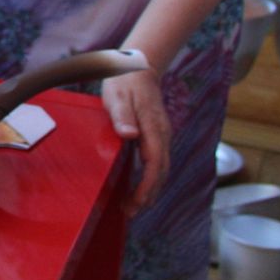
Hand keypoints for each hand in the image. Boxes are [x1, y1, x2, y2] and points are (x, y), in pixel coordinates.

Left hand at [100, 69, 170, 213]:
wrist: (138, 67)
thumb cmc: (124, 81)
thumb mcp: (117, 95)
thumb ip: (122, 114)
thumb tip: (130, 134)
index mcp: (153, 127)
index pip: (155, 163)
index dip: (147, 185)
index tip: (137, 201)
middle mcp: (161, 134)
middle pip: (160, 172)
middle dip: (148, 195)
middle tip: (129, 212)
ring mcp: (161, 136)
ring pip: (161, 169)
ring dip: (150, 190)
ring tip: (132, 207)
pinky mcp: (156, 137)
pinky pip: (156, 163)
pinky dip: (150, 179)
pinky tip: (138, 188)